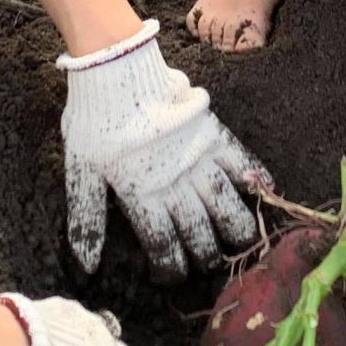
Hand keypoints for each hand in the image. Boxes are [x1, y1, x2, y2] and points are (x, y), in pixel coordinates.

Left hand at [60, 21, 268, 277]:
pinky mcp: (212, 131)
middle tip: (208, 265)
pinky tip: (265, 189)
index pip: (163, 243)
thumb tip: (87, 265)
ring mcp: (197, 156)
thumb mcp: (80, 169)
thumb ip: (87, 217)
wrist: (116, 67)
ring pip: (225, 201)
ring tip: (243, 242)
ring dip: (236, 226)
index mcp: (141, 193)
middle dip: (204, 254)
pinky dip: (255, 174)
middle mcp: (175, 181)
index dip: (169, 267)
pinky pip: (240, 157)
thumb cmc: (94, 119)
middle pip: (198, 230)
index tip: (170, 277)